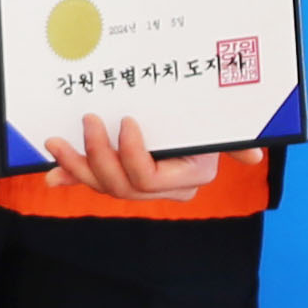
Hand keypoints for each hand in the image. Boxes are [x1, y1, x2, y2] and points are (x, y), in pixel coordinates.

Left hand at [38, 114, 220, 200]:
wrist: (193, 116)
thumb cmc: (208, 118)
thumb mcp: (220, 126)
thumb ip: (236, 142)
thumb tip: (255, 156)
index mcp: (187, 179)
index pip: (149, 178)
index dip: (132, 154)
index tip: (126, 121)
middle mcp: (163, 190)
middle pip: (121, 186)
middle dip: (98, 156)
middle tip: (87, 121)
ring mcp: (139, 187)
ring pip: (103, 187)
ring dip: (76, 165)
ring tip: (56, 142)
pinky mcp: (117, 177)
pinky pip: (92, 182)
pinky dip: (71, 175)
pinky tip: (52, 174)